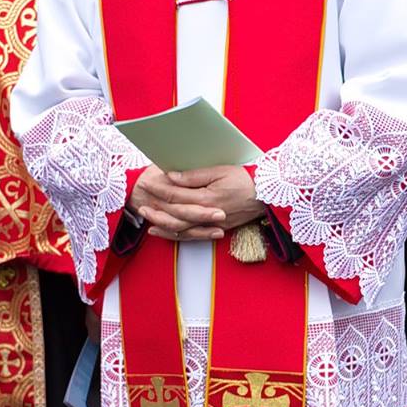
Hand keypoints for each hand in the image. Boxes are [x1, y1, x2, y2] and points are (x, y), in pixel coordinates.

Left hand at [130, 165, 262, 241]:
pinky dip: (173, 235)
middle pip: (174, 213)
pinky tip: (161, 231)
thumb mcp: (221, 170)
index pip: (176, 195)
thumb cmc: (245, 179)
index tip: (146, 183)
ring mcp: (211, 225)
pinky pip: (190, 236)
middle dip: (156, 206)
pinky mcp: (215, 229)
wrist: (266, 196)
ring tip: (146, 215)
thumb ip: (195, 175)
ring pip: (179, 229)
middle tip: (140, 199)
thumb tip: (172, 176)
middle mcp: (207, 215)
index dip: (159, 189)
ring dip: (160, 222)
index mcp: (208, 198)